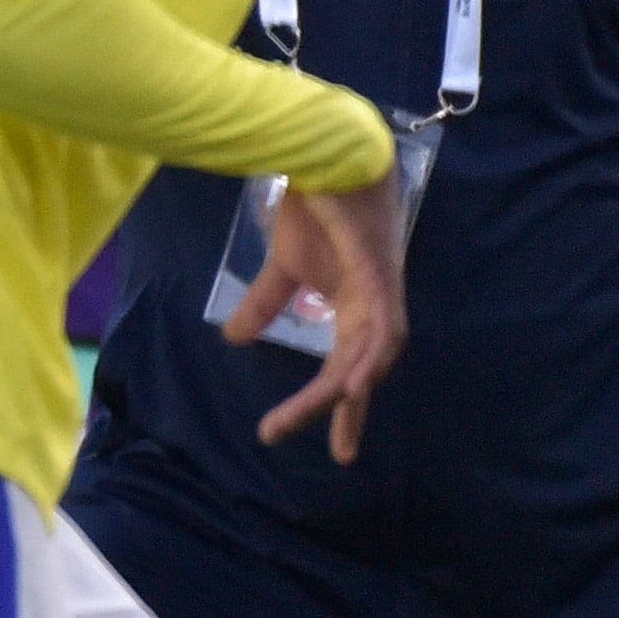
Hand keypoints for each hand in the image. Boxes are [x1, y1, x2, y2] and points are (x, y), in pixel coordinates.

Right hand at [227, 172, 407, 459]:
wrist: (328, 162)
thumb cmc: (315, 211)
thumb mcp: (283, 267)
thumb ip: (264, 302)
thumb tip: (235, 338)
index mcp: (354, 311)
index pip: (345, 369)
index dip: (329, 406)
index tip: (309, 442)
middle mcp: (375, 310)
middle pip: (361, 373)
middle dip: (348, 413)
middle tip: (341, 455)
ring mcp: (381, 293)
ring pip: (374, 357)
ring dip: (358, 391)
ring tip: (343, 426)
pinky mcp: (380, 274)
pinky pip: (383, 324)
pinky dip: (373, 354)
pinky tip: (360, 378)